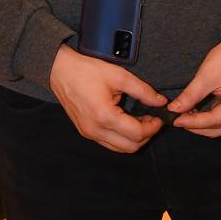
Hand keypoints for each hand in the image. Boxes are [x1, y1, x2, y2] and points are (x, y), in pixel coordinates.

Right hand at [49, 45, 165, 152]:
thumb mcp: (119, 76)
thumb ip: (143, 91)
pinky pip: (108, 143)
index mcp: (104, 116)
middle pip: (130, 147)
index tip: (159, 117)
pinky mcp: (85, 132)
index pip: (137, 133)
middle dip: (146, 135)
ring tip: (140, 121)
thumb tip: (160, 102)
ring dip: (134, 139)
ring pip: (119, 149)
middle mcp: (95, 130)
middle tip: (152, 120)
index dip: (153, 127)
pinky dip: (121, 138)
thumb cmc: (86, 70)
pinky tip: (126, 122)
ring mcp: (88, 133)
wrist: (59, 70)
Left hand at [167, 30, 220, 137]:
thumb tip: (174, 110)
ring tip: (183, 115)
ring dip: (201, 124)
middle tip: (176, 119)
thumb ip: (190, 96)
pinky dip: (207, 119)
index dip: (192, 122)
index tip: (175, 120)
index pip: (213, 120)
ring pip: (218, 128)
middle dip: (196, 126)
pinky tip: (193, 112)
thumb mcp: (206, 76)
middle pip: (217, 129)